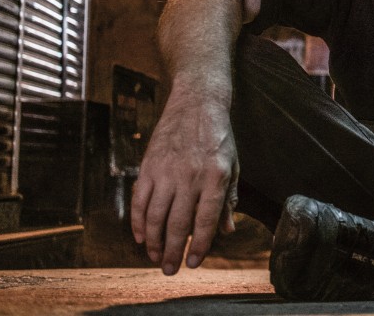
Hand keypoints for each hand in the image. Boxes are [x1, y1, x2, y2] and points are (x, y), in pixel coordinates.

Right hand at [130, 95, 238, 274]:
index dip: (201, 245)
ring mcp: (166, 171)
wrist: (196, 103)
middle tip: (170, 270)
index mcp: (216, 176)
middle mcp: (190, 176)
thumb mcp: (233, 164)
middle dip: (174, 251)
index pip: (207, 220)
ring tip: (156, 258)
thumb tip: (227, 230)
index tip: (194, 263)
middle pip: (179, 223)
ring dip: (155, 242)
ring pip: (156, 216)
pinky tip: (142, 236)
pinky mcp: (149, 166)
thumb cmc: (218, 136)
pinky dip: (139, 222)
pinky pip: (140, 200)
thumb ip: (229, 198)